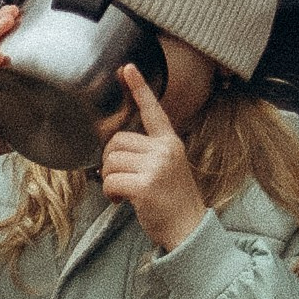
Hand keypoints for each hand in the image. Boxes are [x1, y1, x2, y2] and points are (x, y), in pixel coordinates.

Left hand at [98, 66, 207, 254]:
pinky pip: (110, 181)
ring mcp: (156, 166)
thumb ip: (148, 153)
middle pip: (117, 141)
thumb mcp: (168, 169)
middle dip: (111, 162)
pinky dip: (109, 193)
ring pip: (110, 161)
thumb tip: (113, 149)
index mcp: (170, 143)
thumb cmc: (173, 202)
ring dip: (109, 180)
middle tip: (120, 179)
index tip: (127, 68)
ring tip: (123, 193)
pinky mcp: (145, 185)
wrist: (189, 230)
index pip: (153, 110)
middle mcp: (165, 150)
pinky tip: (121, 201)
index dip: (139, 88)